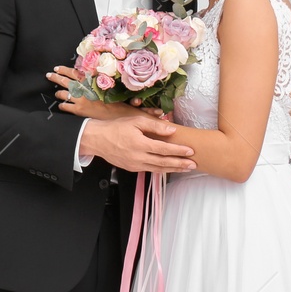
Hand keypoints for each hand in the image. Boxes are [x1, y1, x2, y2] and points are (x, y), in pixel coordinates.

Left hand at [48, 65, 164, 120]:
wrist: (119, 125)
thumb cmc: (124, 111)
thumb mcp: (126, 99)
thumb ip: (130, 95)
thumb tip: (136, 88)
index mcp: (95, 85)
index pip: (79, 74)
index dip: (68, 70)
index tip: (59, 67)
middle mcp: (87, 90)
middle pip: (69, 81)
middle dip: (58, 77)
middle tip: (49, 74)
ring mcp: (82, 101)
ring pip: (65, 93)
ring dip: (58, 90)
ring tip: (53, 87)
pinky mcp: (80, 112)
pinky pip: (68, 107)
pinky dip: (62, 106)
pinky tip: (59, 106)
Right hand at [80, 116, 195, 173]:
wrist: (97, 140)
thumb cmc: (116, 128)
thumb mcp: (135, 121)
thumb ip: (154, 126)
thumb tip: (171, 130)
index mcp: (140, 144)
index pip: (164, 149)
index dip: (178, 151)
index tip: (190, 151)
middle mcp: (138, 157)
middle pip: (164, 162)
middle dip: (180, 164)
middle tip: (193, 164)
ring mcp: (135, 165)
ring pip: (158, 169)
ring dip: (173, 169)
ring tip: (185, 169)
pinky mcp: (132, 168)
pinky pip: (150, 170)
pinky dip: (161, 170)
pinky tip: (169, 168)